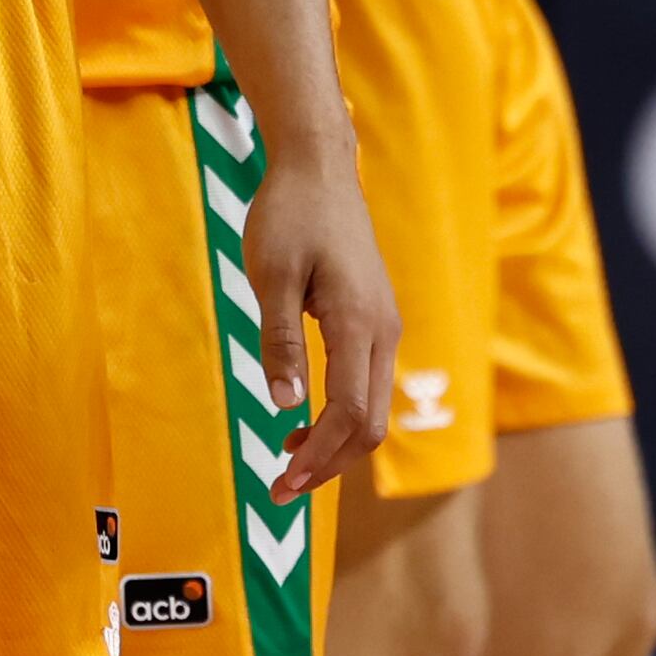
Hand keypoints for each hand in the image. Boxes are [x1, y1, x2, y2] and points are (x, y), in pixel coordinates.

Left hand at [239, 150, 398, 498]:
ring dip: (335, 442)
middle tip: (281, 488)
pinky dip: (341, 414)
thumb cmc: (289, 214)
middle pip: (369, 424)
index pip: (348, 413)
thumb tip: (284, 405)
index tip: (282, 482)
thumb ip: (278, 340)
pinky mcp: (375, 319)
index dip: (319, 456)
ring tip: (288, 458)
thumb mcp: (271, 275)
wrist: (319, 167)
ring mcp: (384, 325)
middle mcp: (383, 330)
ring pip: (372, 407)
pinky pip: (367, 383)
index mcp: (358, 322)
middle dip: (330, 463)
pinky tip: (304, 419)